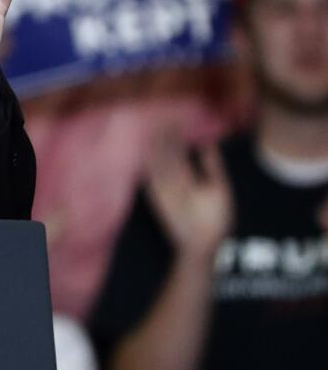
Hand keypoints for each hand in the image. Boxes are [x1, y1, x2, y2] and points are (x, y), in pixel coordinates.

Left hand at [145, 132, 232, 261]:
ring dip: (154, 149)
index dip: (174, 135)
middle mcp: (166, 184)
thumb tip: (206, 144)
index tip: (175, 121)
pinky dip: (149, 165)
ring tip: (155, 135)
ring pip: (152, 165)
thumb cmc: (214, 219)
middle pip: (161, 155)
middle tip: (163, 123)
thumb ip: (212, 166)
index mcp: (182, 178)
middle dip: (162, 138)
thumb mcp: (221, 191)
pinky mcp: (156, 201)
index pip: (174, 150)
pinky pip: (148, 178)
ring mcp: (158, 193)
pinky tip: (149, 160)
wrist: (196, 247)